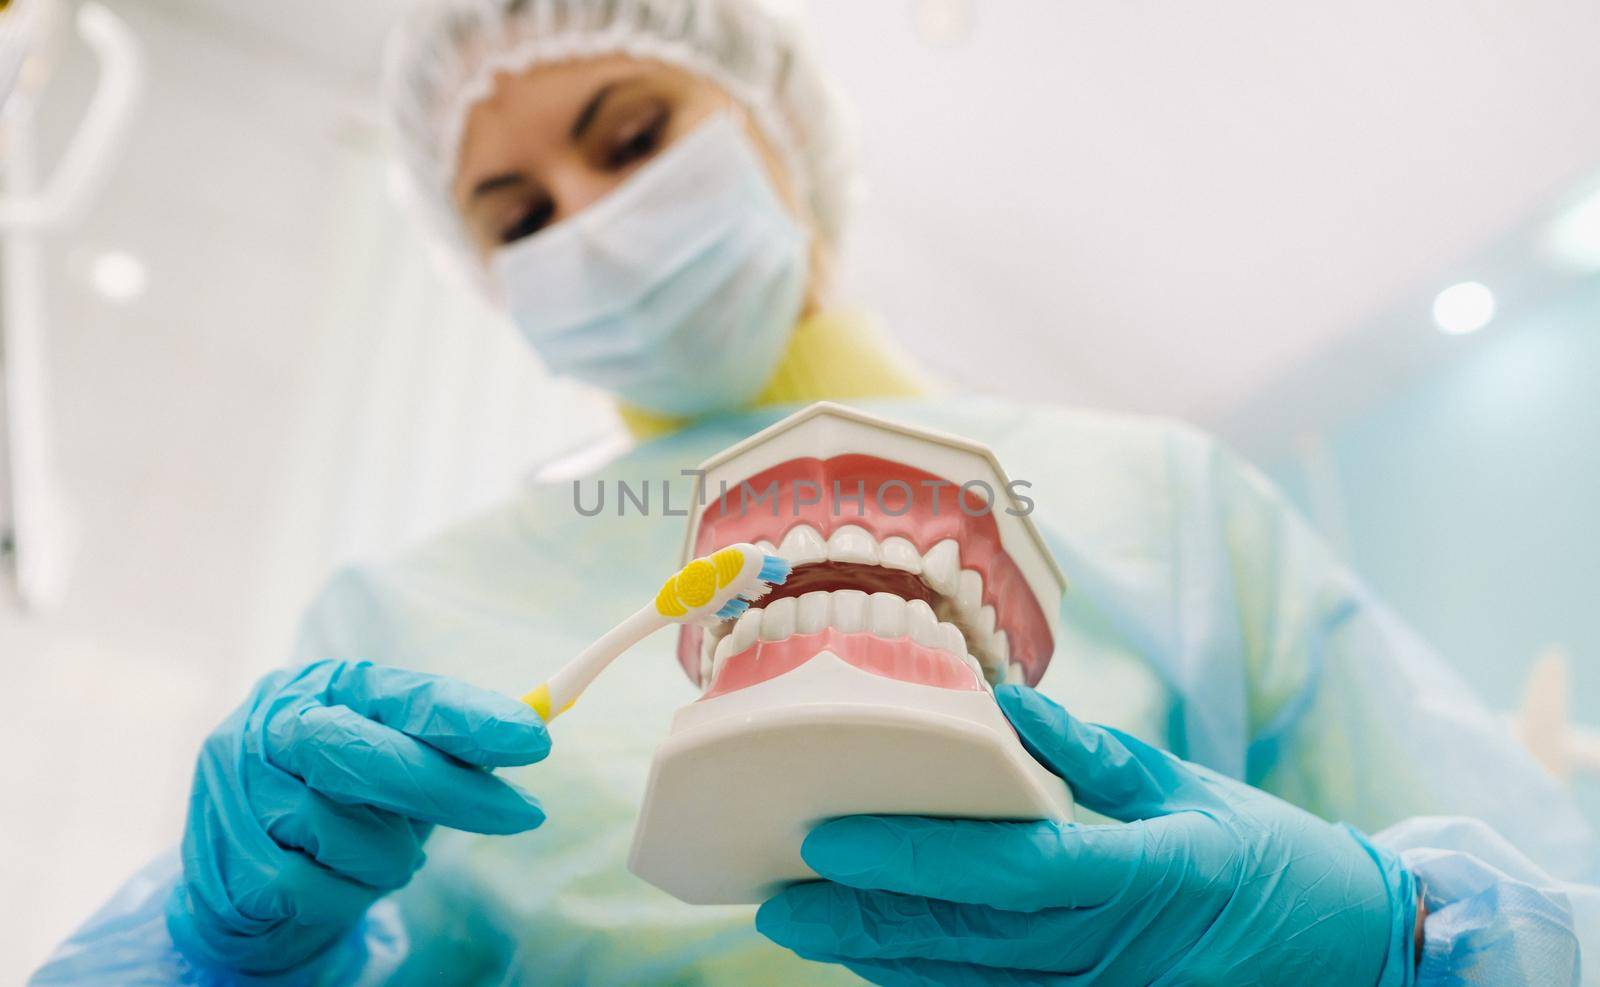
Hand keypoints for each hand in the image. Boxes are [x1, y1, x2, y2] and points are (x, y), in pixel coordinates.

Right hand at [166, 659, 549, 974]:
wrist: (242, 876)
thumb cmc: (341, 805)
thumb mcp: (394, 763)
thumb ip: (448, 746)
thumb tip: (533, 728)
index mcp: (324, 687)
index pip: (404, 697)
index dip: (470, 718)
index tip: (534, 738)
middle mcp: (273, 726)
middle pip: (370, 755)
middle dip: (453, 789)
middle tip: (526, 813)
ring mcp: (241, 792)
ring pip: (351, 835)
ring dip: (389, 859)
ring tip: (378, 856)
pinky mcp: (230, 861)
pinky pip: (318, 889)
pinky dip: (347, 897)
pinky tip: (336, 885)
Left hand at [758, 685, 1417, 985]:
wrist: (1352, 951)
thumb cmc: (1271, 855)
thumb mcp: (1191, 790)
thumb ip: (1093, 756)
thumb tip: (1002, 704)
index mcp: (1147, 876)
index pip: (1012, 869)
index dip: (915, 857)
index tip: (830, 836)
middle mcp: (1115, 953)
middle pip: (967, 940)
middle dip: (862, 921)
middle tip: (773, 895)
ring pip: (969, 985)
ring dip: (876, 958)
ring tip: (798, 925)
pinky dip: (927, 986)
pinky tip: (869, 965)